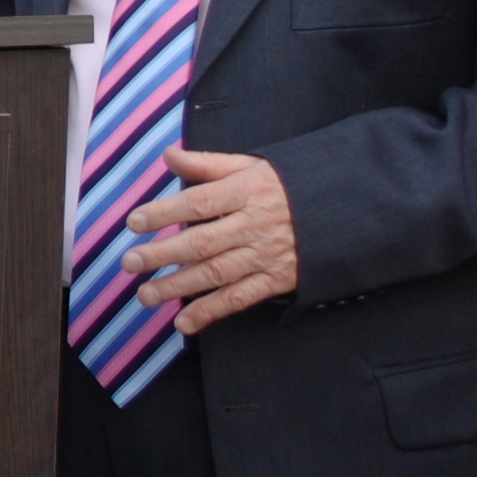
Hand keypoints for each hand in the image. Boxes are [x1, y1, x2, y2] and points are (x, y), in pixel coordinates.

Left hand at [119, 147, 298, 335]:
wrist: (347, 209)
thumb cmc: (290, 185)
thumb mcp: (252, 165)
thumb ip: (208, 164)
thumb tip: (169, 155)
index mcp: (247, 191)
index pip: (199, 202)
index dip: (165, 212)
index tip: (134, 222)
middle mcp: (254, 224)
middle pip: (202, 242)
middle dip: (162, 254)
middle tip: (130, 263)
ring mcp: (266, 254)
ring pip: (216, 273)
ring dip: (178, 287)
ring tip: (146, 295)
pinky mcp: (277, 280)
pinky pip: (241, 298)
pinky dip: (212, 311)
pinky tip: (185, 322)